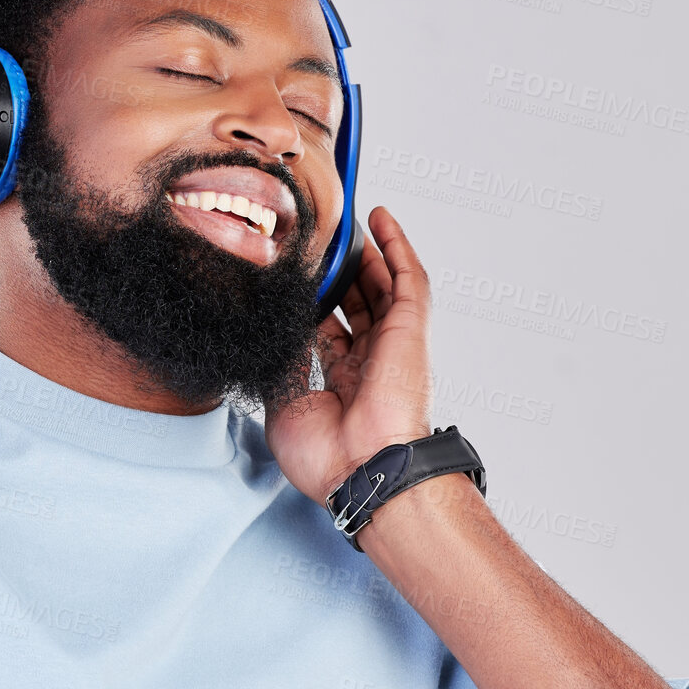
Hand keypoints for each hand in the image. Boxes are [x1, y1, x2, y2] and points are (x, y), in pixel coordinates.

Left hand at [264, 206, 434, 507]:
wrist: (363, 471)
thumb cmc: (326, 457)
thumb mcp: (284, 401)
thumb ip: (283, 358)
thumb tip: (277, 324)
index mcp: (340, 381)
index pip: (327, 326)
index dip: (313, 298)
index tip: (294, 274)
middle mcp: (368, 360)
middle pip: (354, 300)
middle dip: (338, 269)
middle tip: (319, 238)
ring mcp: (391, 345)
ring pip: (381, 284)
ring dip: (366, 250)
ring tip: (347, 217)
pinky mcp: (410, 331)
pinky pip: (407, 280)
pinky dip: (396, 246)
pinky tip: (380, 219)